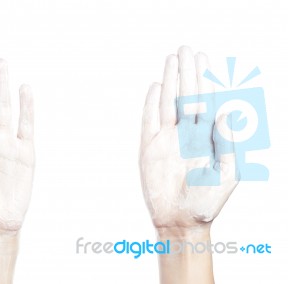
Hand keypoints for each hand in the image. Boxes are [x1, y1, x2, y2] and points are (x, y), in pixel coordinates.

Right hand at [139, 46, 238, 233]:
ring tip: (171, 61)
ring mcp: (167, 139)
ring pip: (168, 103)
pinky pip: (149, 121)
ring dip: (169, 82)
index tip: (205, 60)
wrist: (181, 220)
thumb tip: (226, 115)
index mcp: (206, 138)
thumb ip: (228, 145)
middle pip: (186, 96)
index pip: (206, 102)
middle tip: (186, 50)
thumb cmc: (206, 201)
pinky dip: (150, 104)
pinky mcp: (149, 148)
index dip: (206, 80)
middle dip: (187, 72)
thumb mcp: (227, 175)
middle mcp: (186, 134)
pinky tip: (154, 87)